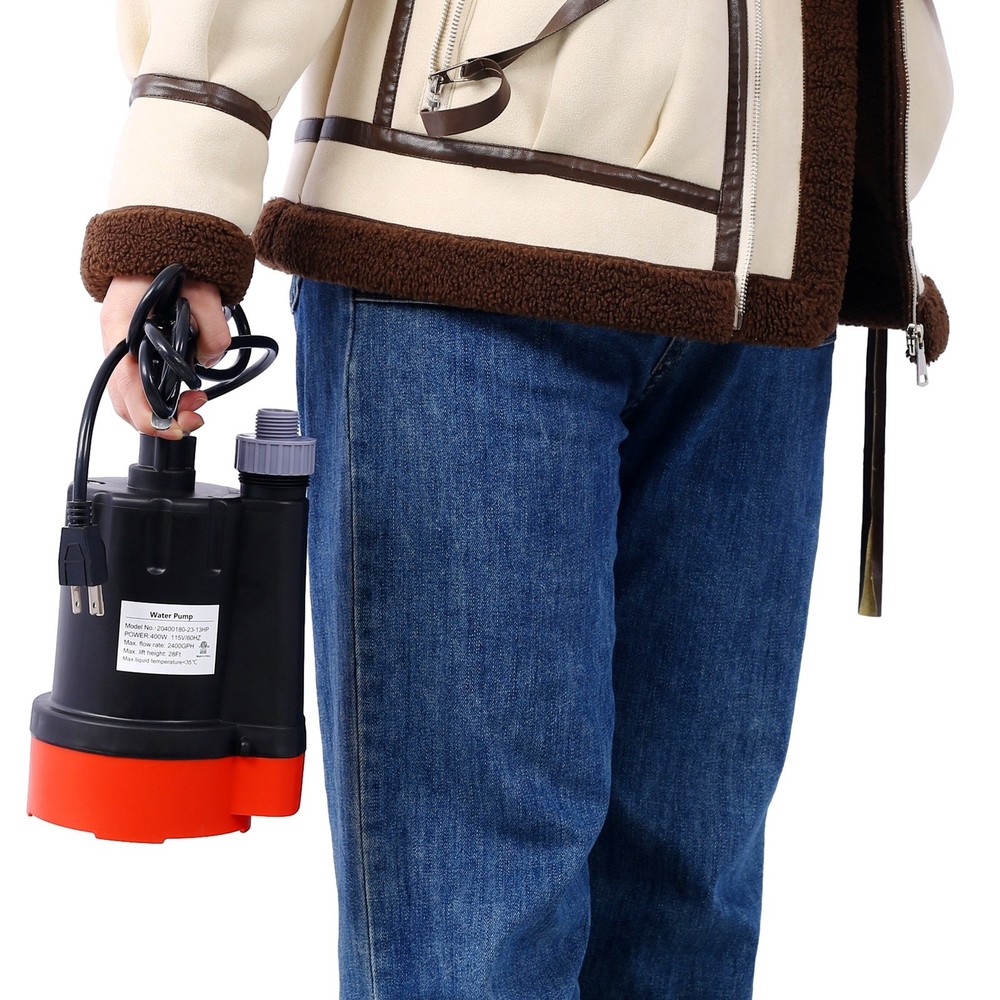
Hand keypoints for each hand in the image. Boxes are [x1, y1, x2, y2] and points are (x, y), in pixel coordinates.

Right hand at [100, 275, 230, 438]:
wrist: (161, 240)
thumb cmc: (170, 261)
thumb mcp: (203, 292)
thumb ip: (213, 330)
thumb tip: (210, 360)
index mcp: (122, 330)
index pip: (127, 390)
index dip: (153, 418)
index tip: (179, 426)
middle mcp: (117, 342)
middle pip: (126, 402)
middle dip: (162, 418)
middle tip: (196, 416)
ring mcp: (123, 346)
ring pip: (133, 396)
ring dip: (165, 407)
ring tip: (196, 402)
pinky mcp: (135, 347)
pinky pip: (141, 380)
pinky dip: (163, 392)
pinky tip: (187, 389)